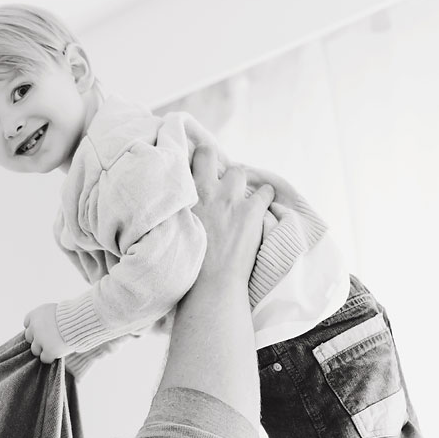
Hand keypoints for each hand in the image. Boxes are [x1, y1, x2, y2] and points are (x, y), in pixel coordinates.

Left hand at [23, 303, 69, 363]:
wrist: (82, 320)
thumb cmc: (73, 314)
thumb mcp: (56, 310)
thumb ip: (47, 318)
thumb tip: (45, 328)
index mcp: (35, 314)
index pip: (27, 324)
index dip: (36, 328)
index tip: (45, 330)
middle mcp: (35, 327)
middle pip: (29, 337)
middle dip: (38, 339)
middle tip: (51, 339)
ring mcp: (40, 340)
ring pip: (35, 350)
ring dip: (43, 349)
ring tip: (55, 346)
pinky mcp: (48, 350)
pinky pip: (44, 358)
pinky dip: (50, 357)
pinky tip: (58, 353)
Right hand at [190, 144, 273, 283]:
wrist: (211, 283)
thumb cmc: (188, 265)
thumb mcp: (172, 232)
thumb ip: (176, 214)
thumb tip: (176, 210)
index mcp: (183, 197)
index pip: (185, 161)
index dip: (193, 158)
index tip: (196, 162)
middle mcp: (205, 191)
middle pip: (209, 154)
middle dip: (212, 159)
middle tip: (217, 176)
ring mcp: (229, 199)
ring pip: (238, 171)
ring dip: (239, 182)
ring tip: (240, 196)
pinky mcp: (251, 211)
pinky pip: (265, 192)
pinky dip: (266, 197)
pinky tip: (263, 207)